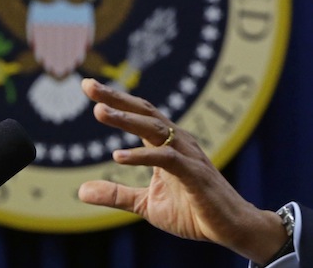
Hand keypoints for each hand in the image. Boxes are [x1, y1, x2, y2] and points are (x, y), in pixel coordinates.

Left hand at [78, 78, 286, 262]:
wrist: (231, 228)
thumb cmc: (194, 211)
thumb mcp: (147, 204)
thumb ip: (116, 195)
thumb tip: (81, 191)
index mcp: (167, 144)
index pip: (139, 114)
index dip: (115, 99)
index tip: (87, 85)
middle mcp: (178, 142)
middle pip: (144, 112)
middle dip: (116, 98)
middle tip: (89, 85)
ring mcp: (188, 156)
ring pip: (154, 129)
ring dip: (126, 120)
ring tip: (100, 112)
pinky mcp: (195, 174)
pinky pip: (167, 159)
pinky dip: (141, 156)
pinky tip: (118, 156)